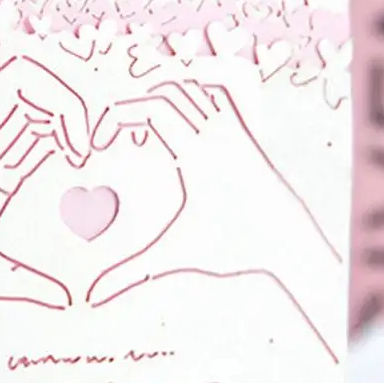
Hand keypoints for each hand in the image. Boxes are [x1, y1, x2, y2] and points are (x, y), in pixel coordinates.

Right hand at [87, 77, 345, 359]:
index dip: (116, 115)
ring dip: (159, 98)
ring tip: (140, 131)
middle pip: (166, 90)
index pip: (151, 107)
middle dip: (131, 106)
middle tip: (113, 135)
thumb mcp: (175, 257)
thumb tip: (93, 296)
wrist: (290, 242)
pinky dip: (191, 93)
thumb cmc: (233, 247)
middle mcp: (218, 133)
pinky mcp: (245, 132)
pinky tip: (175, 123)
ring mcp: (234, 128)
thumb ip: (131, 273)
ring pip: (192, 86)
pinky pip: (216, 93)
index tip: (100, 141)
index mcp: (197, 154)